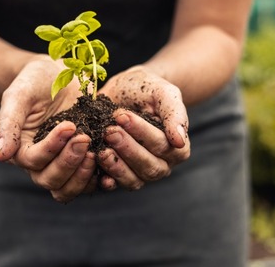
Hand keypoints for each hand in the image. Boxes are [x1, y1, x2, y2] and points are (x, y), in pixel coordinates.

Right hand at [0, 55, 97, 202]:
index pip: (33, 161)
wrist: (57, 74)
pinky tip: (110, 160)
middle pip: (51, 180)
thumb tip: (2, 156)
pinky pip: (90, 182)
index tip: (69, 125)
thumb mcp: (18, 95)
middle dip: (69, 162)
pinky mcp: (84, 162)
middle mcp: (41, 163)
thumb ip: (8, 123)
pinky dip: (100, 177)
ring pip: (68, 188)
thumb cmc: (33, 81)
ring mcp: (63, 165)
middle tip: (84, 138)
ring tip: (97, 151)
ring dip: (83, 175)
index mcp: (21, 149)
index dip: (51, 148)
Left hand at [96, 65, 190, 190]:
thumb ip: (175, 113)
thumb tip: (179, 141)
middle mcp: (162, 164)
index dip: (142, 132)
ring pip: (133, 179)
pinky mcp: (119, 175)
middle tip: (109, 131)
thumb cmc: (146, 89)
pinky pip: (115, 184)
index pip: (162, 145)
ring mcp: (140, 172)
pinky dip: (105, 178)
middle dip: (127, 149)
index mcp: (177, 147)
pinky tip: (95, 167)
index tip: (122, 116)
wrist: (124, 90)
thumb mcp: (163, 92)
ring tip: (101, 149)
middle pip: (149, 166)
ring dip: (116, 166)